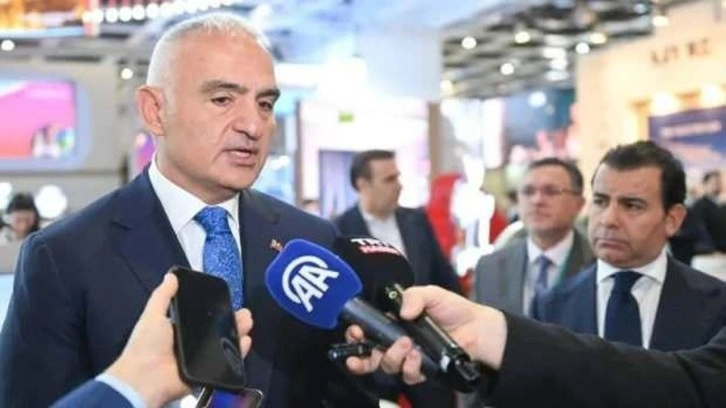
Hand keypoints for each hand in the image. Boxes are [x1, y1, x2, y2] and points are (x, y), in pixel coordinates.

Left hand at [106, 274, 253, 407]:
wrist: (145, 378)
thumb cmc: (145, 345)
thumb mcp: (152, 315)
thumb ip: (163, 296)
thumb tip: (171, 276)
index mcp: (177, 331)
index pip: (201, 318)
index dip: (215, 310)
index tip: (228, 301)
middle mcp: (190, 345)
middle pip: (216, 330)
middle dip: (231, 320)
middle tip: (243, 312)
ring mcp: (199, 359)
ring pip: (224, 344)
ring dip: (237, 333)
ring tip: (247, 322)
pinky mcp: (206, 373)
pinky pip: (226, 362)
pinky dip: (238, 353)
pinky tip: (245, 341)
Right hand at [345, 285, 506, 384]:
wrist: (478, 328)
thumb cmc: (454, 309)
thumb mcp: (431, 294)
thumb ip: (414, 296)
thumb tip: (403, 311)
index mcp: (394, 321)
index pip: (368, 329)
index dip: (356, 334)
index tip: (354, 332)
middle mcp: (397, 340)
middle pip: (369, 354)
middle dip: (359, 357)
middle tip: (359, 353)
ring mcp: (409, 357)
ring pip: (387, 365)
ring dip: (391, 356)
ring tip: (405, 345)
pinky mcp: (422, 370)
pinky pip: (408, 375)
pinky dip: (409, 367)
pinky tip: (417, 357)